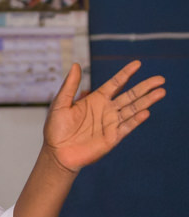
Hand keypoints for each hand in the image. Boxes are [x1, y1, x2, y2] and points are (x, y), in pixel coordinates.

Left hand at [43, 60, 165, 172]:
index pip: (115, 83)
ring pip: (133, 109)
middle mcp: (107, 109)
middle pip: (130, 95)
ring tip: (161, 92)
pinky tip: (145, 112)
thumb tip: (75, 64)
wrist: (57, 152)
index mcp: (96, 100)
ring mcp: (111, 123)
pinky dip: (136, 120)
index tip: (138, 63)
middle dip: (145, 87)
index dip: (126, 74)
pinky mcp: (113, 137)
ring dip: (147, 101)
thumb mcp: (60, 103)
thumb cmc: (56, 128)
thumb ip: (70, 85)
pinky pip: (127, 127)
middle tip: (160, 79)